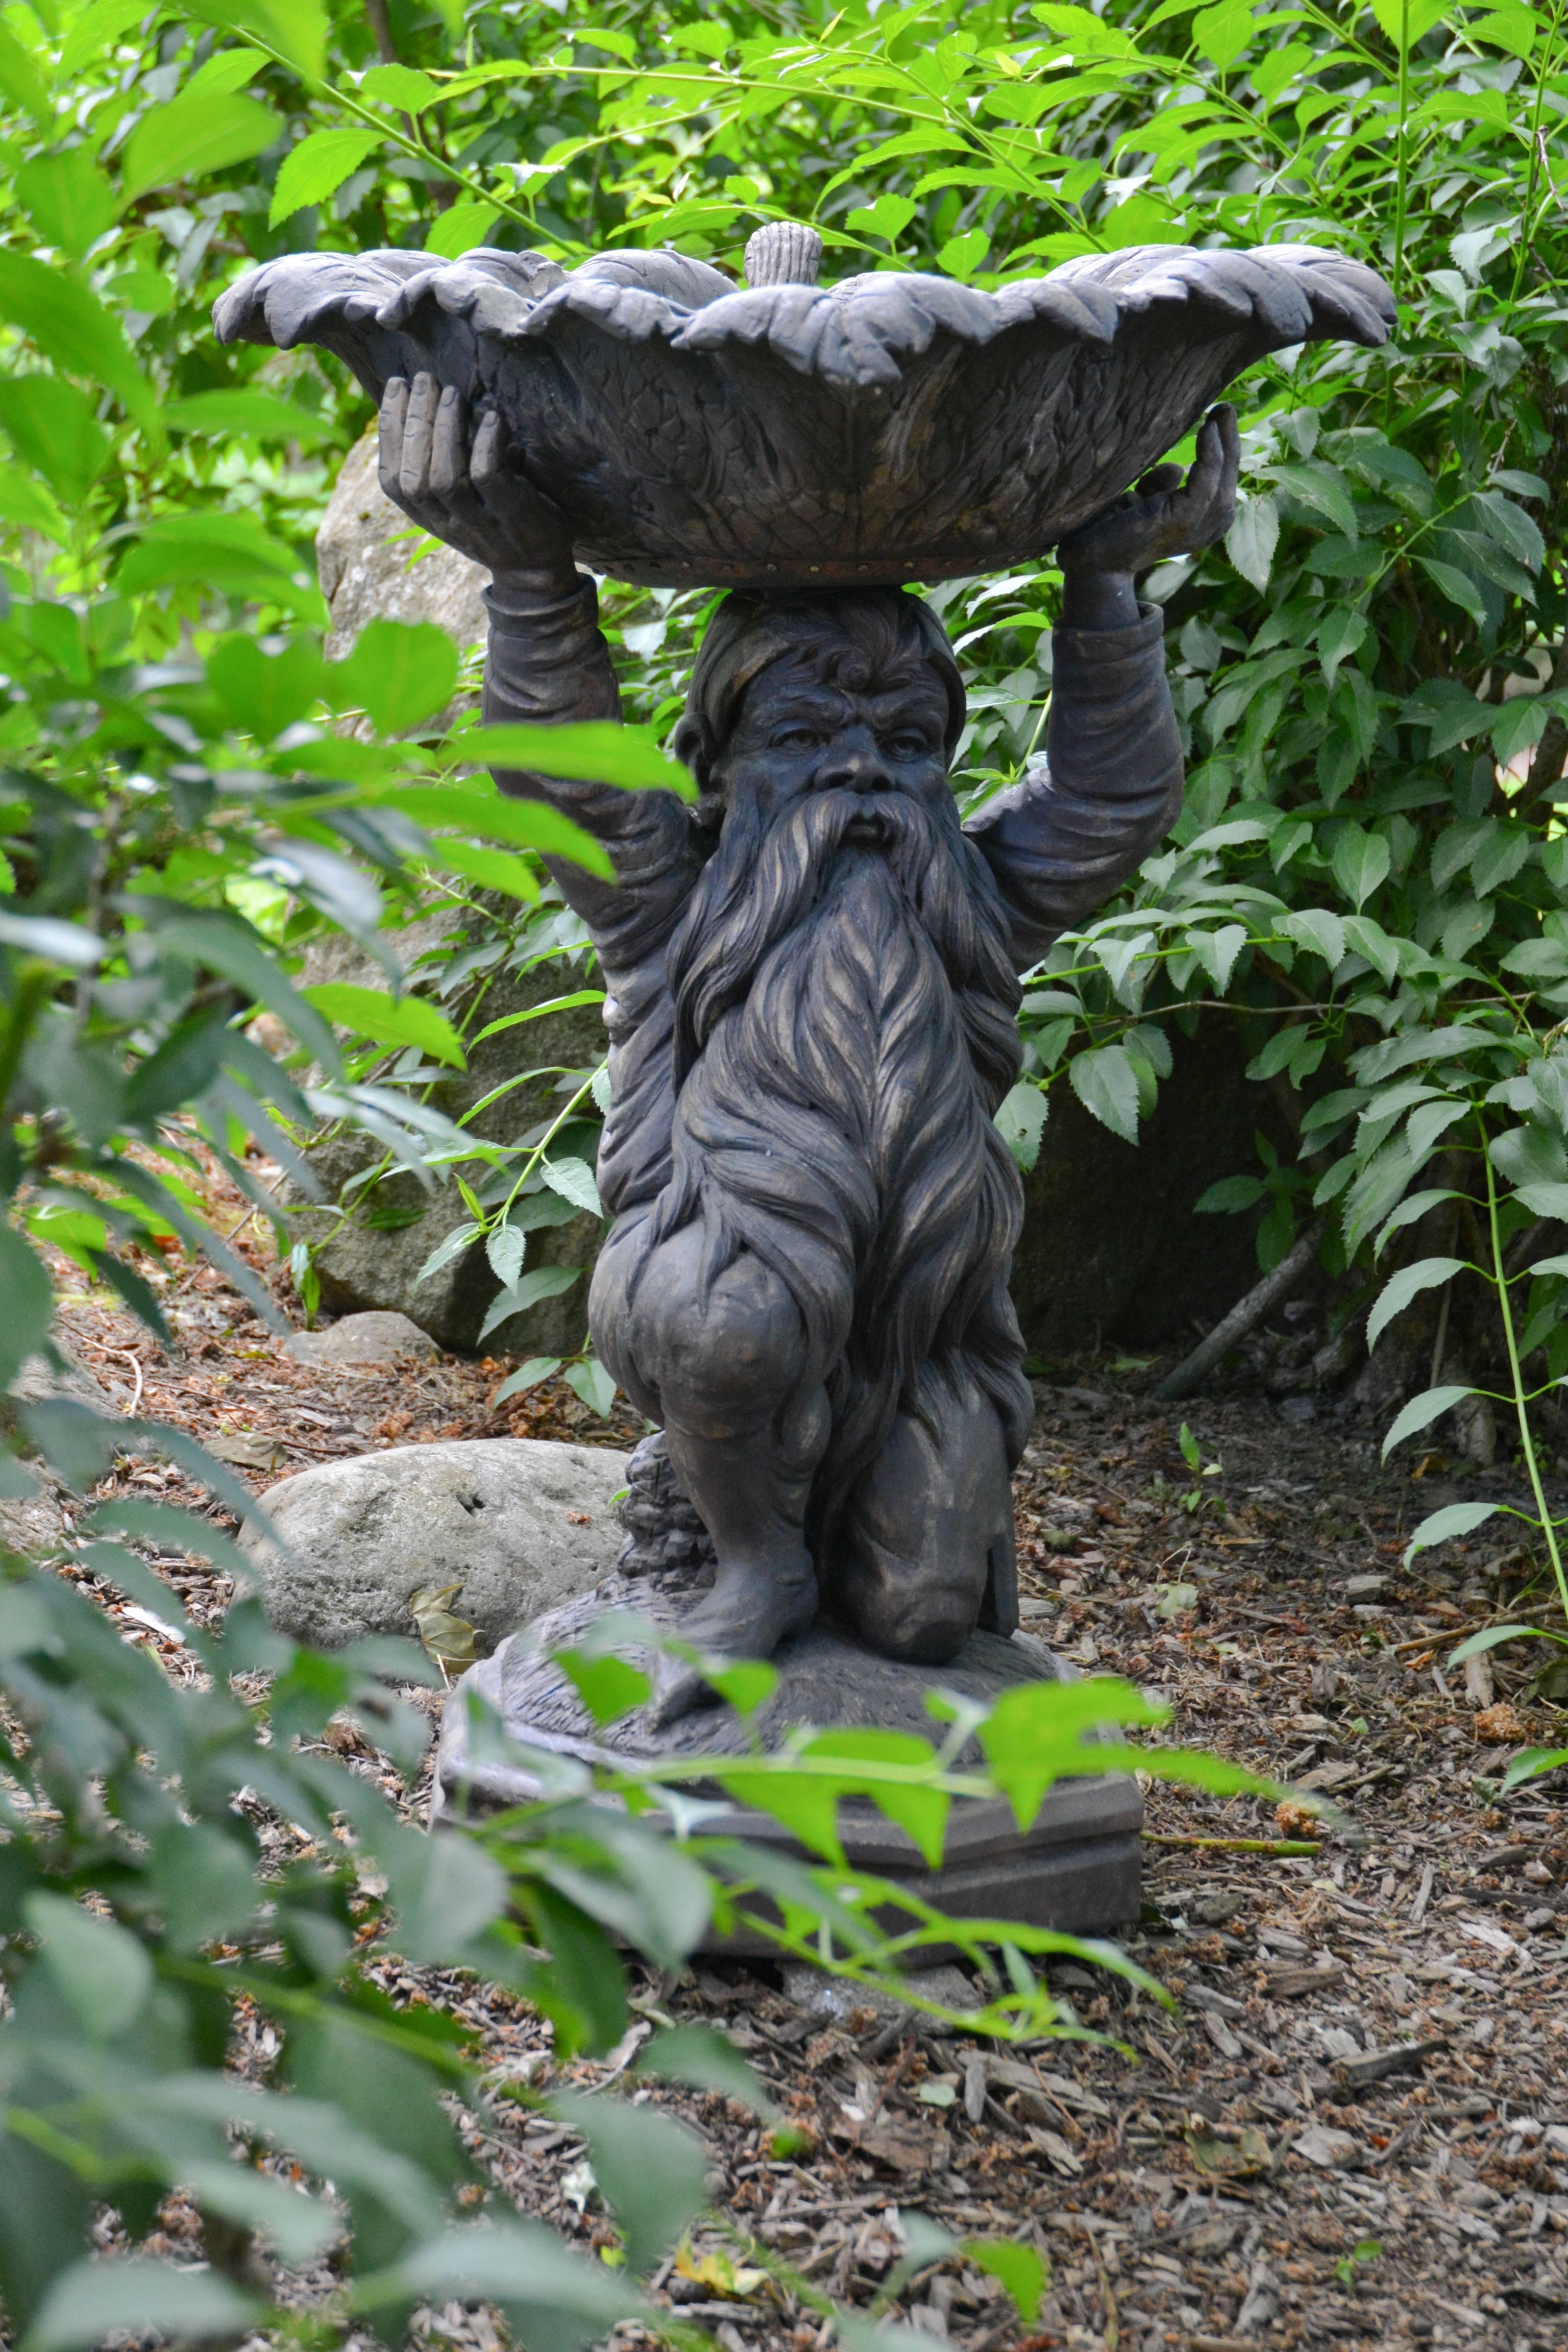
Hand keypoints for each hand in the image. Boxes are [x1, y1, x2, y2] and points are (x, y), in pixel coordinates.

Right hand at [377, 373, 573, 575]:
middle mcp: (447, 524)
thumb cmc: (498, 522)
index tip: (396, 386)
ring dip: (444, 430)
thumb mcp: (461, 501)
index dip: (389, 430)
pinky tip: (492, 418)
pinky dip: (486, 445)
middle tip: (423, 378)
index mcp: (427, 518)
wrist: (537, 572)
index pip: (391, 479)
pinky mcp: (511, 517)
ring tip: (452, 392)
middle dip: (414, 421)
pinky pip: (489, 479)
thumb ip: (443, 464)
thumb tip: (429, 403)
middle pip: (414, 475)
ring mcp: (479, 524)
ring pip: (444, 478)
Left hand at [1055, 404, 1239, 628]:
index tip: (1217, 418)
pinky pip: (1206, 483)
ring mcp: (1193, 528)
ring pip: (1222, 479)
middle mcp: (1201, 530)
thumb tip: (1176, 468)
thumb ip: (1157, 488)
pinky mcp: (1181, 521)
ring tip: (1217, 414)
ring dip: (1223, 444)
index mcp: (1195, 526)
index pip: (1220, 485)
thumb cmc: (1107, 535)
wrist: (1088, 563)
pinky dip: (1210, 456)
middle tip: (1225, 406)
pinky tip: (1206, 431)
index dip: (1223, 452)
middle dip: (1229, 442)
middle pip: (1227, 480)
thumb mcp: (1138, 504)